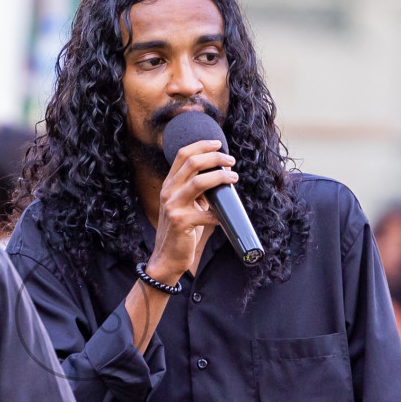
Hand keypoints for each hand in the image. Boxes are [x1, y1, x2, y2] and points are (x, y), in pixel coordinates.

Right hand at [147, 139, 233, 283]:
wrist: (167, 257)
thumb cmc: (180, 231)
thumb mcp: (185, 205)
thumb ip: (196, 191)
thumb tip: (219, 177)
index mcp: (169, 184)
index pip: (183, 155)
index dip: (202, 145)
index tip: (218, 144)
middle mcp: (168, 192)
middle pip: (192, 162)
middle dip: (215, 158)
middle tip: (231, 161)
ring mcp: (173, 206)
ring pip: (199, 182)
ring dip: (220, 177)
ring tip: (234, 178)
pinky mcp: (181, 222)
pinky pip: (206, 214)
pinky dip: (219, 214)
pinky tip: (225, 217)